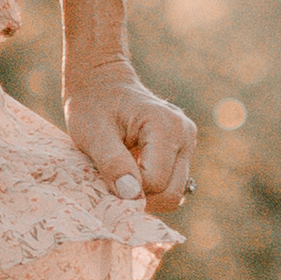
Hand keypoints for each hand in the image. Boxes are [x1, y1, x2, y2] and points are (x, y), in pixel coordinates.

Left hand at [65, 62, 196, 221]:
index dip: (129, 190)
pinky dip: (152, 187)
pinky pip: (172, 183)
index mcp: (165, 126)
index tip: (105, 179)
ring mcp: (188, 142)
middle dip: (140, 197)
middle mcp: (185, 134)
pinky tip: (132, 173)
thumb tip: (132, 195)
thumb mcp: (93, 134)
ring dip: (147, 194)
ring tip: (121, 175)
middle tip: (112, 184)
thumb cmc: (92, 104)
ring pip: (175, 192)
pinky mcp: (183, 150)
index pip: (156, 182)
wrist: (101, 82)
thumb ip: (113, 163)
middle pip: (171, 193)